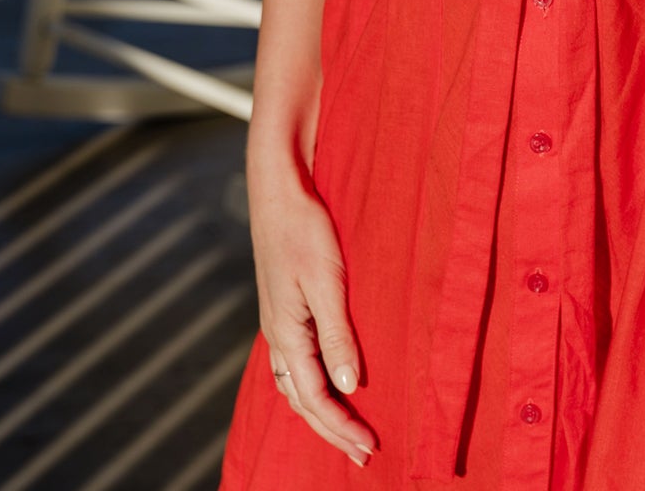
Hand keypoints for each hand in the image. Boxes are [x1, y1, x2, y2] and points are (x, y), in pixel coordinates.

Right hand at [250, 157, 373, 467]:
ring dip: (318, 412)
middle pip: (301, 400)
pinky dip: (308, 386)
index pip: (314, 398)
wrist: (277, 189)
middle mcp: (277, 335)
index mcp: (286, 333)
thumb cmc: (303, 229)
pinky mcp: (282, 307)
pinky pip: (293, 364)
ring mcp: (277, 322)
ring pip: (293, 385)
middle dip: (330, 430)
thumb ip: (337, 335)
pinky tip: (324, 383)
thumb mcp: (325, 281)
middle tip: (360, 454)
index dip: (341, 427)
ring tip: (342, 430)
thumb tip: (350, 386)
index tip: (367, 448)